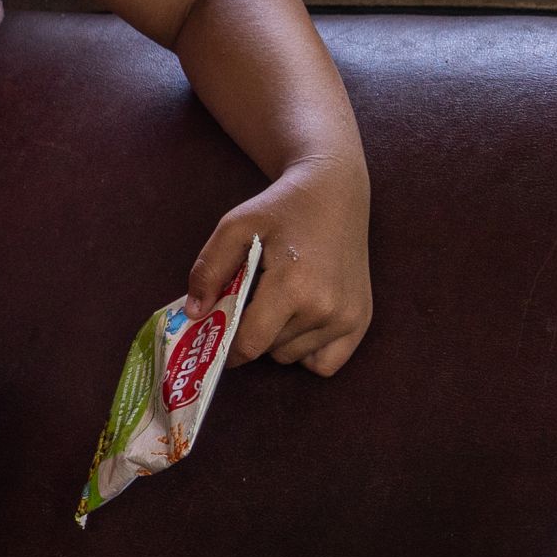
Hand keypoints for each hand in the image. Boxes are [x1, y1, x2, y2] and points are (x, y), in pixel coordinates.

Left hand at [193, 159, 372, 373]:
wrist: (334, 193)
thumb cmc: (281, 208)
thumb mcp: (235, 227)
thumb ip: (208, 270)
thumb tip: (194, 313)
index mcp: (294, 287)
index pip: (251, 344)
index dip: (226, 348)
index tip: (216, 339)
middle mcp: (326, 309)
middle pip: (269, 351)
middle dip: (252, 334)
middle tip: (250, 303)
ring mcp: (348, 318)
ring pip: (293, 356)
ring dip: (278, 340)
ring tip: (278, 302)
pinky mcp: (361, 321)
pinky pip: (325, 363)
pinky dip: (307, 351)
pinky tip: (299, 320)